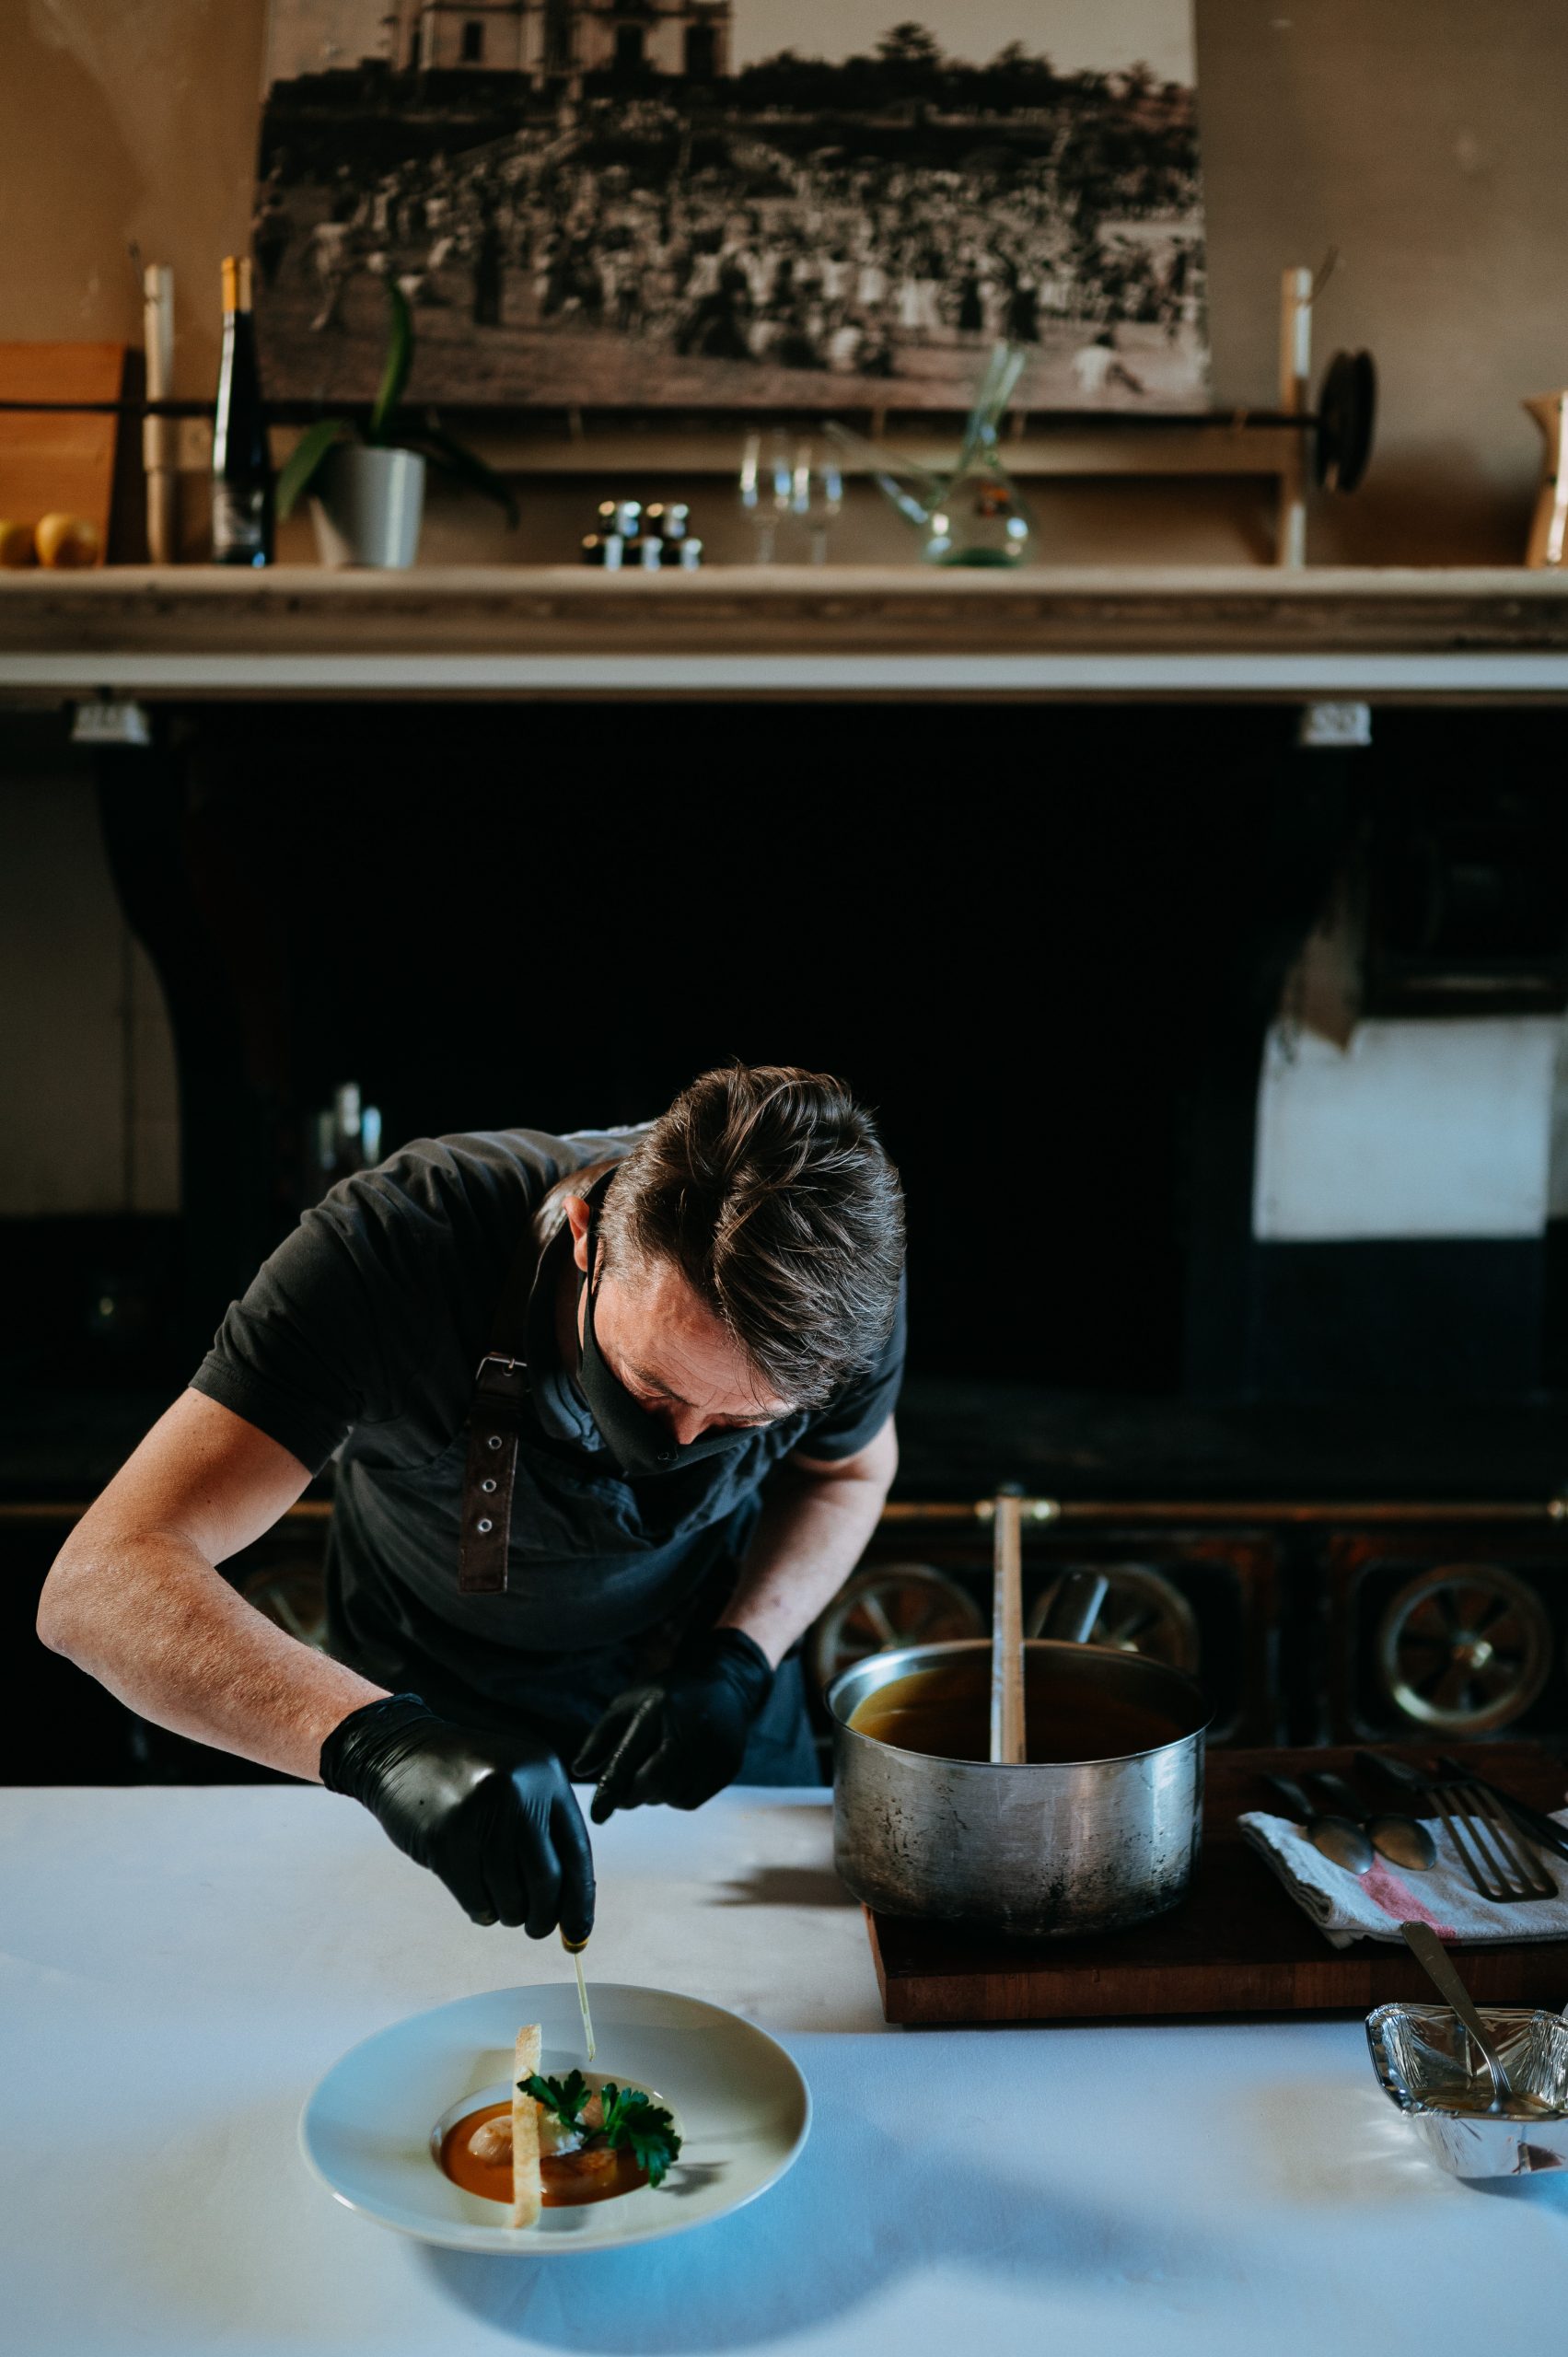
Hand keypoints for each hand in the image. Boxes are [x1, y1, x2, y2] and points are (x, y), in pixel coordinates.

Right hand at [320, 1693, 593, 1937]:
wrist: (401, 1751)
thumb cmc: (467, 1779)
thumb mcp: (517, 1783)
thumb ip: (544, 1831)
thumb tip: (570, 1908)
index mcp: (546, 1775)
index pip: (577, 1852)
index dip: (580, 1899)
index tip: (579, 1933)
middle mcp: (519, 1791)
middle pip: (547, 1879)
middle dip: (544, 1916)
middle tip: (535, 1928)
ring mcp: (481, 1813)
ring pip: (510, 1895)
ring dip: (508, 1913)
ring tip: (501, 1906)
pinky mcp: (445, 1837)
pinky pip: (475, 1897)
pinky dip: (481, 1911)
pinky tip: (479, 1904)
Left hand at [572, 1628, 774, 1823]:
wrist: (725, 1687)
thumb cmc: (667, 1697)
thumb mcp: (629, 1703)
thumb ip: (601, 1737)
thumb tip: (579, 1770)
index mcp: (658, 1709)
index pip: (629, 1758)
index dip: (611, 1790)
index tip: (597, 1815)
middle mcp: (690, 1729)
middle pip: (652, 1783)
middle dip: (632, 1795)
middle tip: (624, 1793)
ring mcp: (714, 1750)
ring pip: (670, 1797)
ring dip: (653, 1795)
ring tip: (654, 1772)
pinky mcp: (727, 1767)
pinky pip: (690, 1801)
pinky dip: (674, 1797)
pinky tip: (674, 1777)